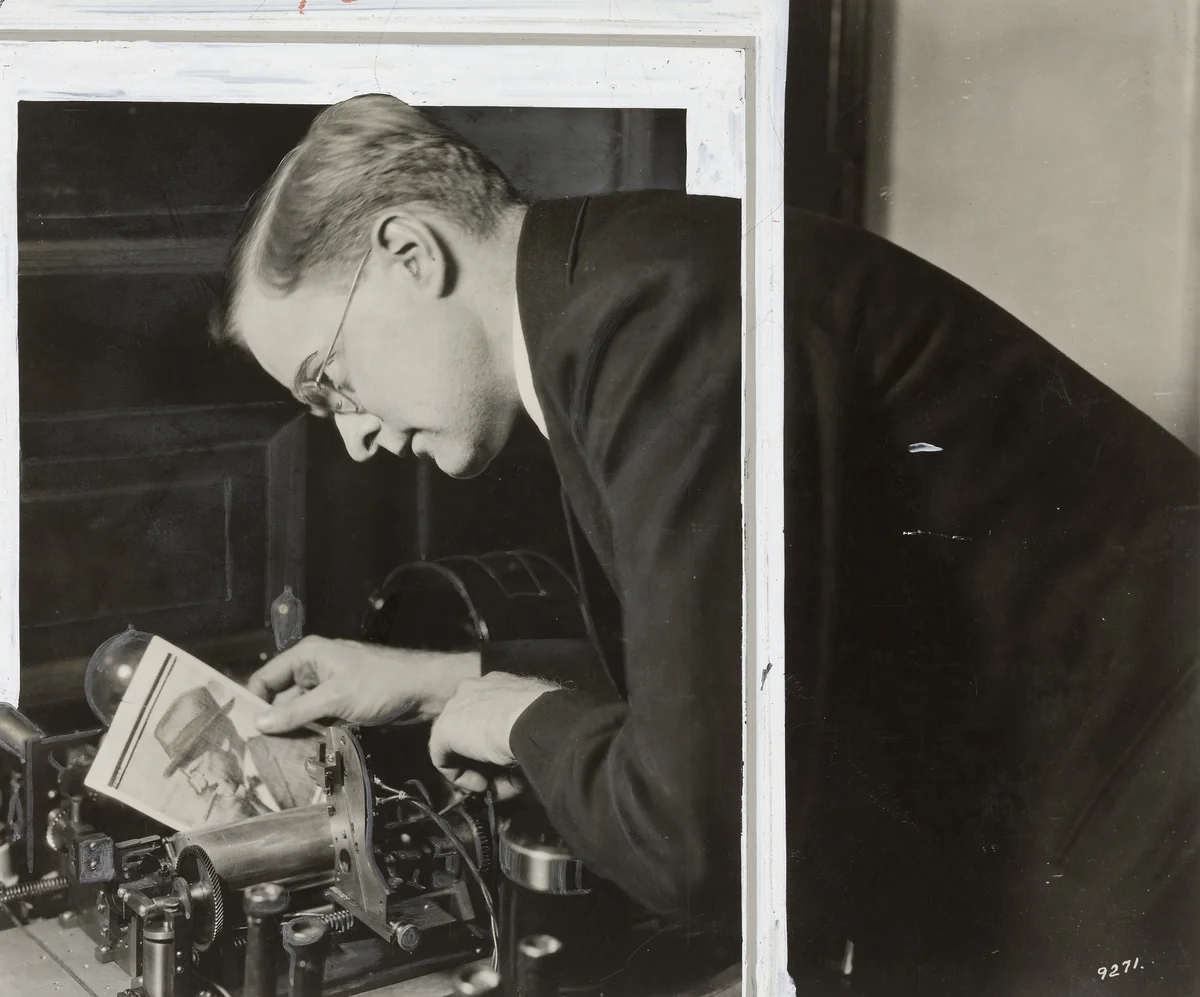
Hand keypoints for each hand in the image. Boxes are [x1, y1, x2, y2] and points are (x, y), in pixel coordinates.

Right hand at [247, 635, 479, 732]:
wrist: (424, 690)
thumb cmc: (381, 684)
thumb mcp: (335, 698)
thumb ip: (296, 711)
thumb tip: (259, 723)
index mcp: (308, 655)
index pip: (266, 678)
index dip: (254, 702)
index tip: (244, 732)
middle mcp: (314, 668)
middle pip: (280, 697)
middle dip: (273, 722)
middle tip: (258, 752)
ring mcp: (328, 687)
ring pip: (298, 712)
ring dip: (292, 731)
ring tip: (277, 757)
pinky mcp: (341, 703)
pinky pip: (316, 719)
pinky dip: (310, 733)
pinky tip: (302, 753)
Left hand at [428, 672, 556, 798]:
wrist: (534, 719)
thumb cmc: (546, 720)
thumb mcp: (537, 727)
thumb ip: (524, 739)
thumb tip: (521, 767)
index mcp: (498, 682)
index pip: (489, 712)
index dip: (496, 741)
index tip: (510, 760)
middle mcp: (474, 688)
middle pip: (471, 729)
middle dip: (483, 757)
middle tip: (500, 779)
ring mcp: (455, 706)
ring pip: (459, 745)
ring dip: (475, 769)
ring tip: (493, 786)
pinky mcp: (443, 729)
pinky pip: (445, 760)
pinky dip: (461, 777)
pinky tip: (482, 785)